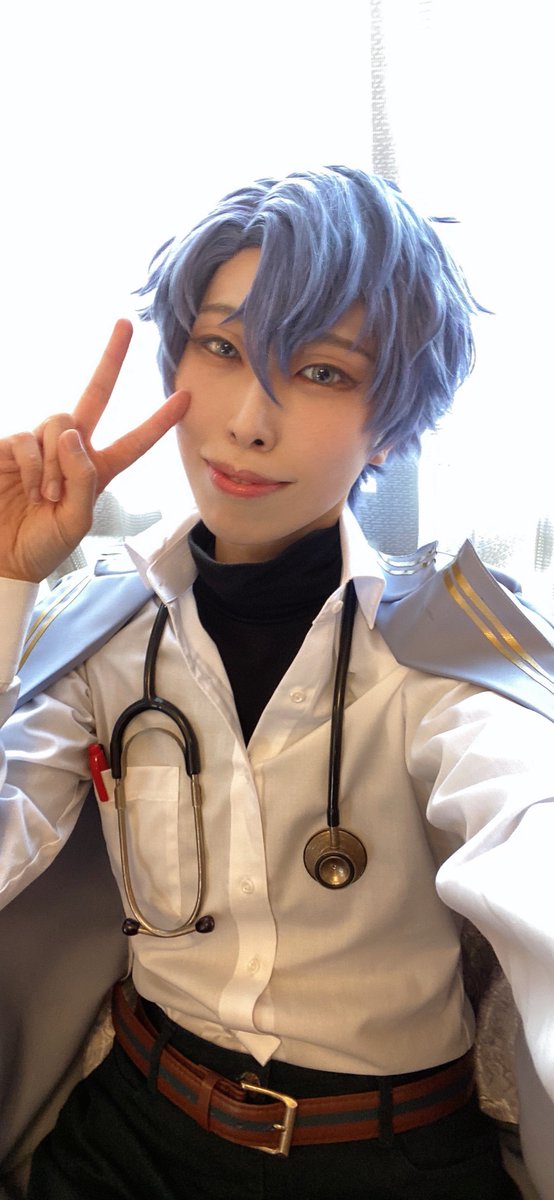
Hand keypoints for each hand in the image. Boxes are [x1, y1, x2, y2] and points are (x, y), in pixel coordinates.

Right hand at [0, 320, 188, 581]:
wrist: (4, 556)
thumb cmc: (43, 544)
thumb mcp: (77, 522)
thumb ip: (84, 479)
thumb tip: (73, 432)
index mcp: (98, 472)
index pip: (134, 442)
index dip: (158, 421)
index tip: (185, 397)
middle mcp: (71, 451)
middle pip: (94, 395)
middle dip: (111, 360)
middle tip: (126, 324)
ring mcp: (40, 446)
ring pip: (61, 423)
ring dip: (58, 462)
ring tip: (48, 497)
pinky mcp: (11, 447)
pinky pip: (28, 439)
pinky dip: (33, 466)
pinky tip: (29, 489)